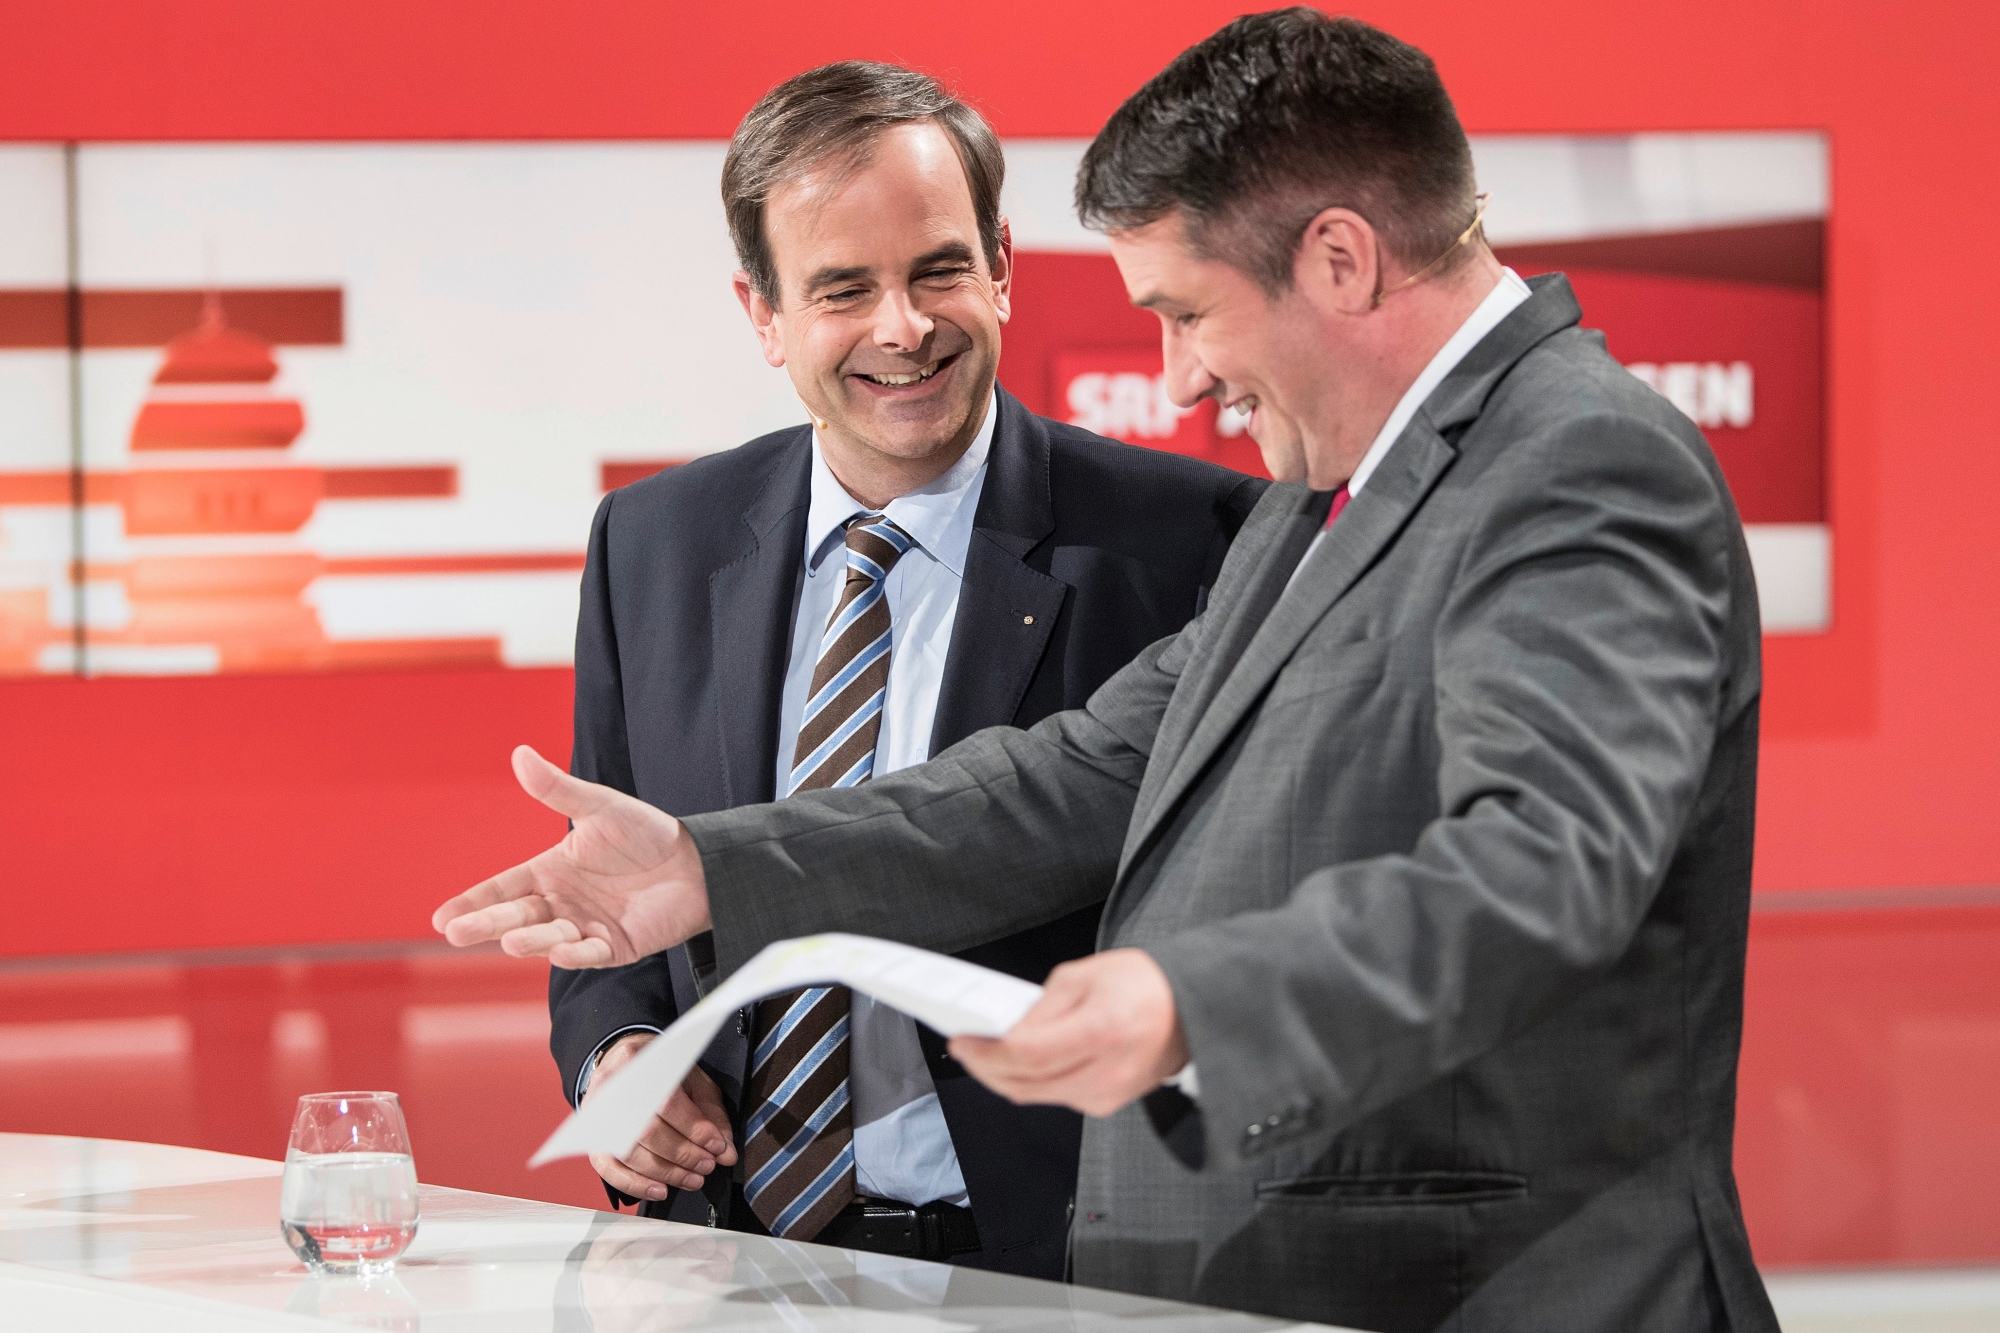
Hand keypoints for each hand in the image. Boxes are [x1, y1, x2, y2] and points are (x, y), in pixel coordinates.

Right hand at [431, 745, 710, 967]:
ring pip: (549, 938)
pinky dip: (576, 955)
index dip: (474, 902)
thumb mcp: (600, 806)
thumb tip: (520, 755)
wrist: (699, 862)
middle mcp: (563, 902)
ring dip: (530, 940)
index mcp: (552, 870)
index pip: (504, 888)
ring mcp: (587, 927)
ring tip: (511, 940)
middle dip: (486, 924)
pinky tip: (561, 951)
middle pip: (517, 916)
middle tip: (457, 933)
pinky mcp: (616, 947)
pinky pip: (591, 954)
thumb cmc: (647, 833)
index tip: (442, 918)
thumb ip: (558, 789)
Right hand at [585, 1034, 738, 1200]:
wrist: (625, 1063)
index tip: (716, 1146)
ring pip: (630, 1153)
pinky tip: (661, 1190)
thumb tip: (726, 1151)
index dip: (694, 1129)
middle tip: (707, 1165)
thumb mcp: (693, 1080)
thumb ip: (711, 1114)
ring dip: (666, 1172)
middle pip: (647, 1131)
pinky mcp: (593, 1139)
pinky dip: (636, 1185)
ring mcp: (598, 1115)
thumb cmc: (662, 1071)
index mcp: (640, 1062)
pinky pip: (610, 1170)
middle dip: (683, 1154)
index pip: (667, 1102)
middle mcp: (612, 1088)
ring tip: (693, 1178)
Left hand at [948, 948, 1189, 1117]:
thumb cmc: (1143, 984)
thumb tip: (1003, 1032)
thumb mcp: (1083, 976)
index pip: (1027, 1054)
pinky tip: (1021, 1061)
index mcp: (1103, 1031)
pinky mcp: (1107, 1104)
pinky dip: (1032, 1080)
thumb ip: (1040, 1008)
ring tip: (987, 1051)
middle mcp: (1107, 1072)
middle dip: (986, 1067)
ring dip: (1005, 1075)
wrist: (1192, 1010)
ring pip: (1036, 1095)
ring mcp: (1109, 1095)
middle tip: (966, 1047)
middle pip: (1025, 1083)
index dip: (986, 1051)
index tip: (960, 1041)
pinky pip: (1055, 1096)